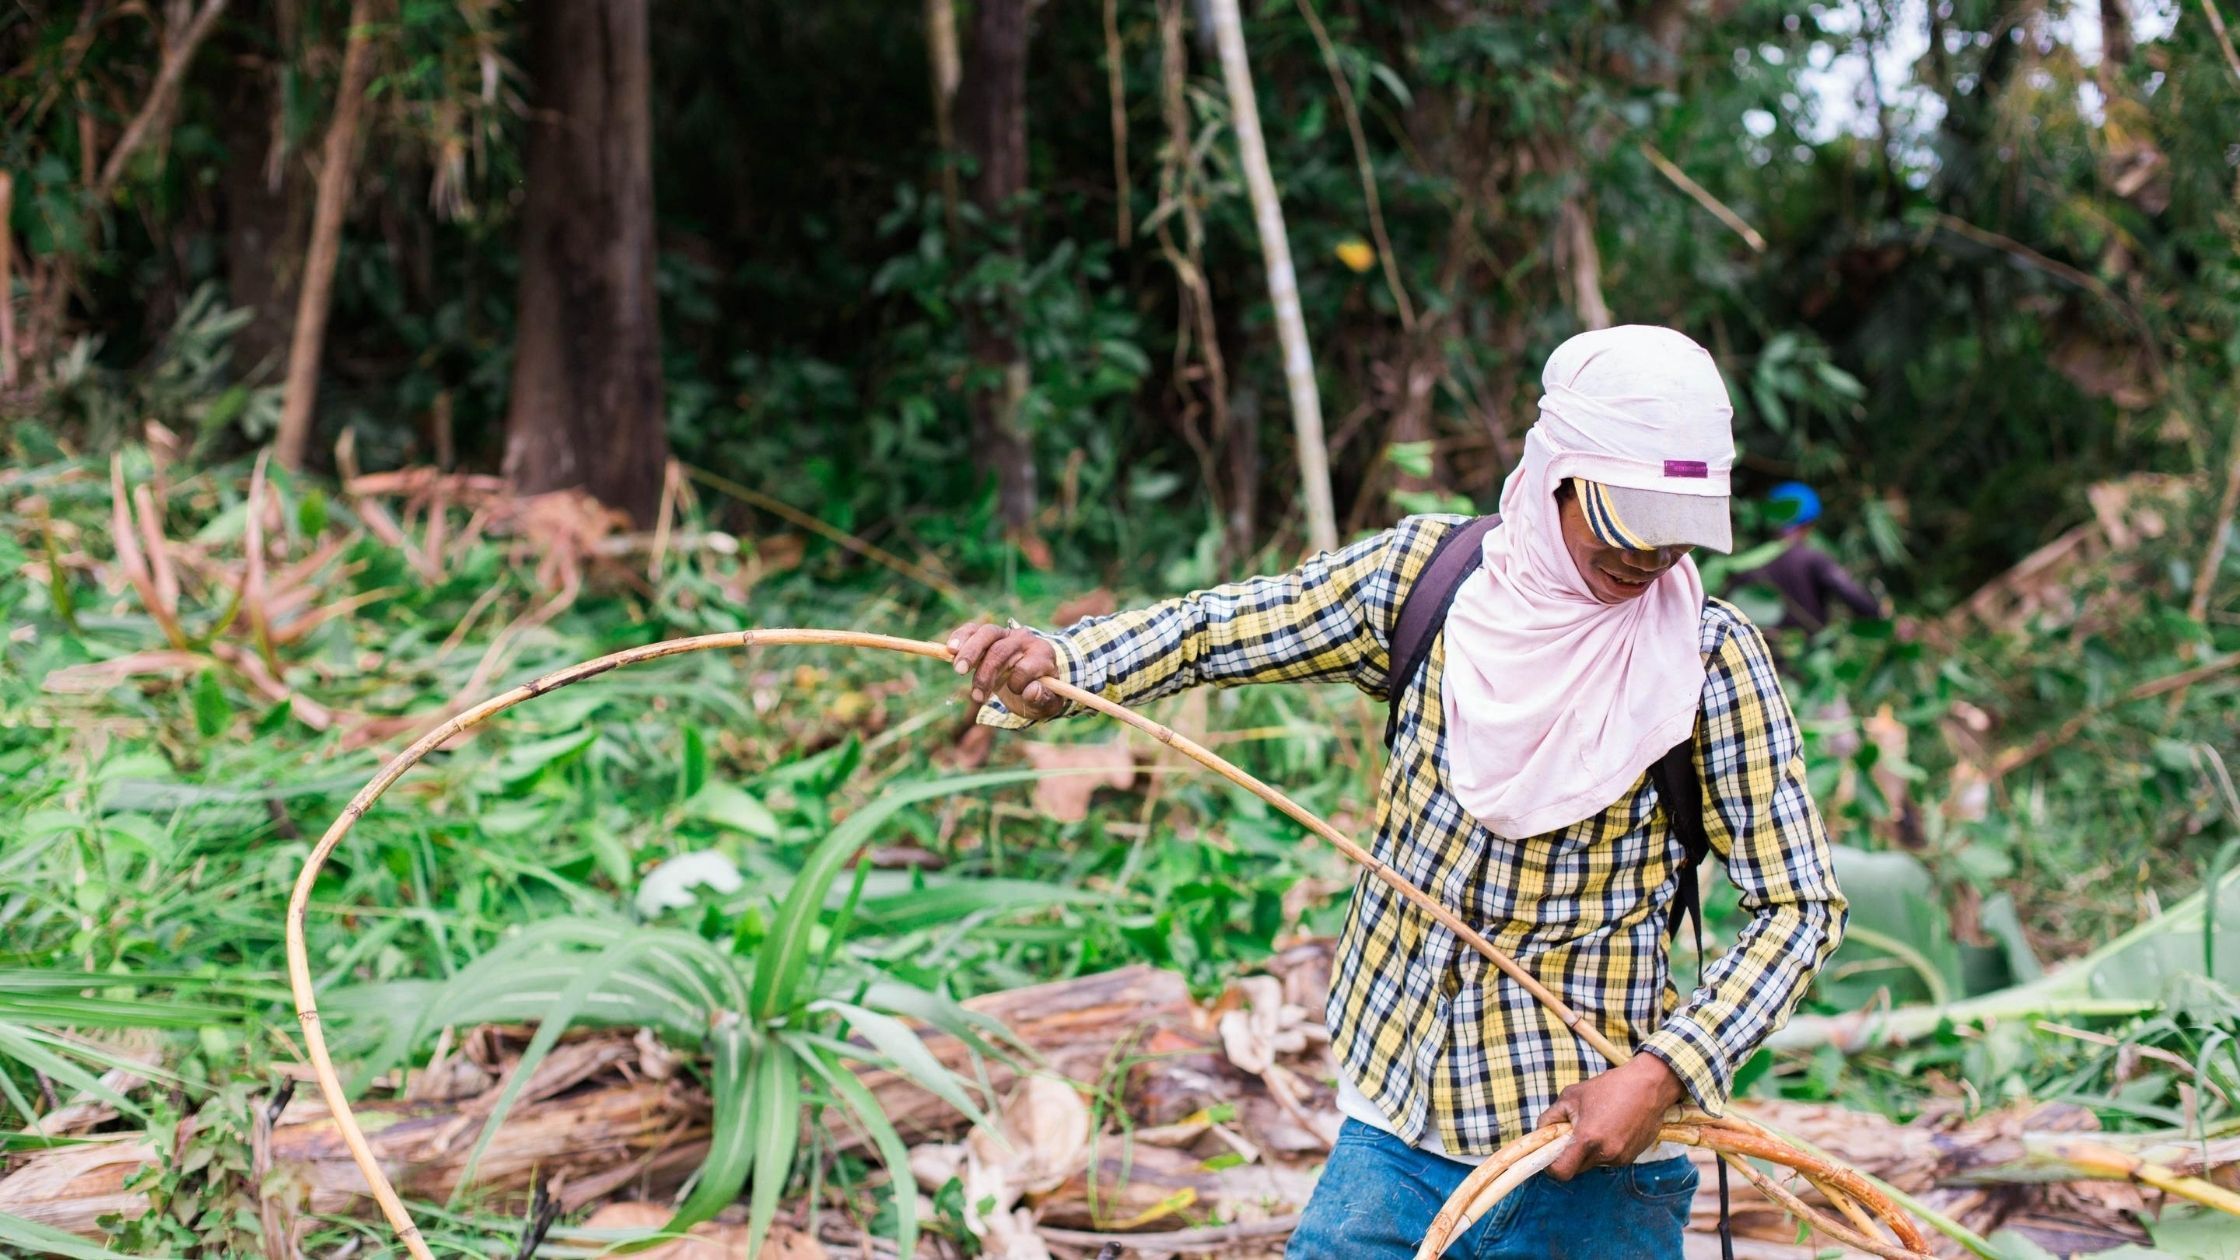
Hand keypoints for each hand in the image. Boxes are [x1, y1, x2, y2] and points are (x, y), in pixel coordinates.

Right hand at [946, 622, 1064, 720]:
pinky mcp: (988, 635)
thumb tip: (1031, 691)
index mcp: (1042, 654)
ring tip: (959, 670)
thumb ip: (1043, 698)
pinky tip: (950, 650)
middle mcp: (1024, 639)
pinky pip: (972, 630)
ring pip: (985, 634)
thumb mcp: (1047, 702)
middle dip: (985, 672)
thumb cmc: (1040, 692)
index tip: (1013, 694)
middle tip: (975, 695)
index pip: (1025, 666)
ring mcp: (1004, 634)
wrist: (1033, 678)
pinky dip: (960, 638)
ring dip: (969, 653)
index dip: (1016, 683)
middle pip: (1001, 649)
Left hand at [1534, 1054, 1686, 1180]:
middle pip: (1576, 1168)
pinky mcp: (1632, 1157)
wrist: (1650, 1086)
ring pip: (1593, 1163)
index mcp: (1588, 1138)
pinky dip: (1605, 1148)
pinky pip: (1609, 1159)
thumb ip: (1550, 1117)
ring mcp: (1621, 1158)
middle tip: (1574, 1131)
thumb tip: (1539, 1133)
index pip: (1561, 1172)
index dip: (1551, 1167)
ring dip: (1589, 1150)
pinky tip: (1612, 1127)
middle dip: (1570, 1154)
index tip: (1550, 1156)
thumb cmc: (1610, 1087)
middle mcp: (1605, 1153)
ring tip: (1598, 1124)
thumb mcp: (1572, 1095)